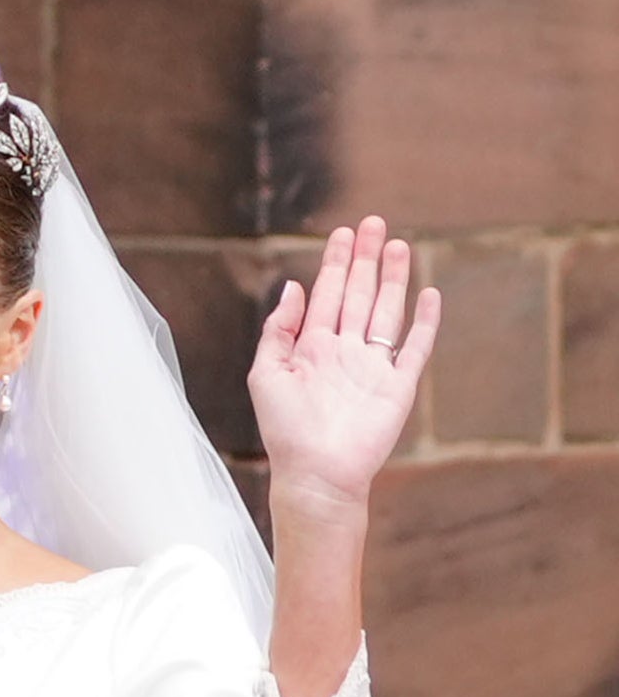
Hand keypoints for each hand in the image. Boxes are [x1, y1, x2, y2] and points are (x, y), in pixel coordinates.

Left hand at [248, 216, 441, 515]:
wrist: (316, 473)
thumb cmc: (285, 430)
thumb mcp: (266, 374)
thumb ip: (278, 330)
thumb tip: (293, 286)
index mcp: (312, 348)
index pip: (327, 295)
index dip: (336, 263)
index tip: (343, 233)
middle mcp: (344, 352)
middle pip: (359, 295)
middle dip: (365, 259)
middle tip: (373, 223)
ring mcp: (373, 367)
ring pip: (387, 311)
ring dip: (393, 279)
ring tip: (398, 245)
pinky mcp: (398, 386)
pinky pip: (415, 348)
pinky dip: (424, 321)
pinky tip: (429, 294)